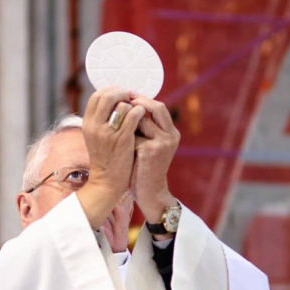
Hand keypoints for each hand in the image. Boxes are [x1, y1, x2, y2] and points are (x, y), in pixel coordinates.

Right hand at [77, 87, 145, 228]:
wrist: (107, 182)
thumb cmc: (105, 158)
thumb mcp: (96, 136)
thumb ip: (101, 119)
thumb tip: (113, 99)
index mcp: (87, 123)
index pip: (96, 96)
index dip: (111, 90)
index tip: (121, 93)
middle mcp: (95, 126)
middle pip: (107, 96)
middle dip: (122, 93)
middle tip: (131, 98)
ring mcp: (108, 133)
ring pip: (122, 105)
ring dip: (133, 104)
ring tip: (137, 110)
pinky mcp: (122, 140)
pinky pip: (133, 116)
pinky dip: (140, 112)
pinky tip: (142, 116)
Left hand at [128, 95, 179, 230]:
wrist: (150, 193)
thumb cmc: (145, 168)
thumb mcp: (149, 145)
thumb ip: (144, 127)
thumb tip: (127, 104)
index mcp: (171, 132)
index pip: (159, 107)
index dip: (142, 100)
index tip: (126, 96)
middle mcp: (171, 136)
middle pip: (155, 107)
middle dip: (136, 103)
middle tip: (120, 102)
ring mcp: (163, 143)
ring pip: (141, 120)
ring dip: (127, 124)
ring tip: (118, 129)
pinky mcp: (151, 151)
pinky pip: (132, 135)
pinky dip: (124, 140)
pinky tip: (120, 149)